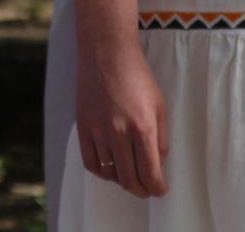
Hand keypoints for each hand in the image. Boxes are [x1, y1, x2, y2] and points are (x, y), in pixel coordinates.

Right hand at [75, 36, 168, 197]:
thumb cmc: (138, 77)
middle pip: (130, 179)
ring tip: (130, 174)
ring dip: (122, 180)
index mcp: (143, 128)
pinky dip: (102, 172)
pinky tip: (110, 167)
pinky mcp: (83, 127)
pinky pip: (91, 163)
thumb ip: (161, 139)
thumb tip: (158, 165)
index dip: (157, 188)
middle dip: (142, 190)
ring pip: (110, 173)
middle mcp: (119, 133)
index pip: (150, 174)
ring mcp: (98, 131)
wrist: (107, 54)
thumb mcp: (159, 106)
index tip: (160, 189)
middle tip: (147, 189)